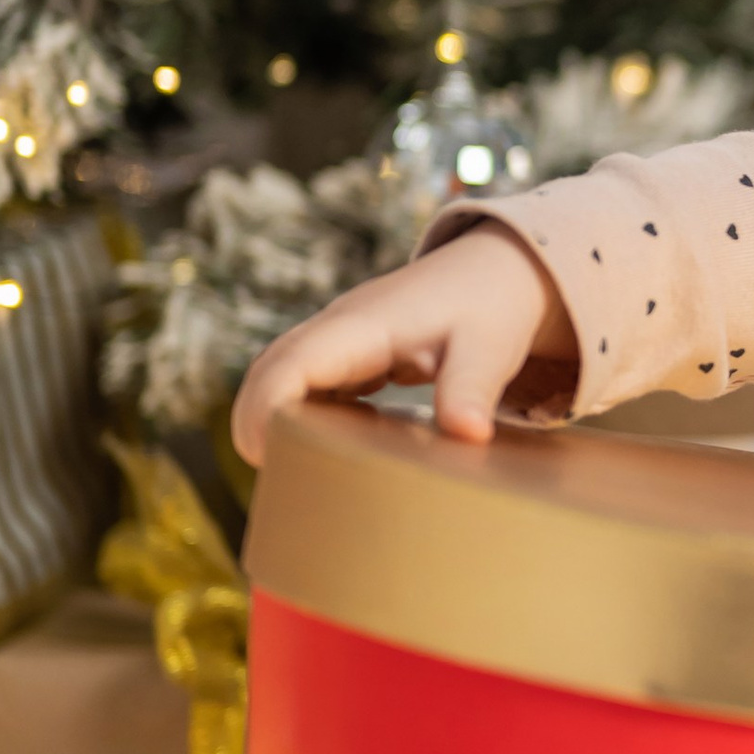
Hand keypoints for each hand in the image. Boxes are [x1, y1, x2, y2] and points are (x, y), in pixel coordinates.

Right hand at [230, 223, 575, 468]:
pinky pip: (304, 382)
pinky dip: (300, 415)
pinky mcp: (346, 353)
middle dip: (256, 422)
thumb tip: (469, 436)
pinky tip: (326, 451)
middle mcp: (339, 327)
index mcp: (365, 324)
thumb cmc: (491, 305)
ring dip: (273, 419)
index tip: (265, 455)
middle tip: (276, 481)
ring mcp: (338, 338)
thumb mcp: (490, 347)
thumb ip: (472, 389)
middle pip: (269, 370)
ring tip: (293, 476)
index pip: (292, 361)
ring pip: (279, 375)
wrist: (496, 272)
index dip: (266, 407)